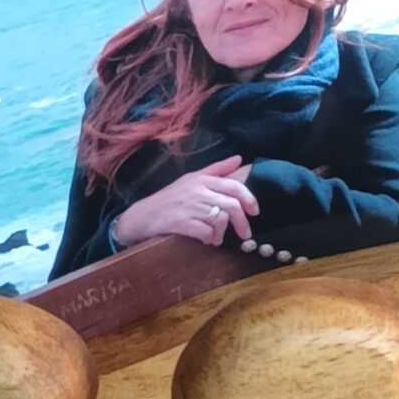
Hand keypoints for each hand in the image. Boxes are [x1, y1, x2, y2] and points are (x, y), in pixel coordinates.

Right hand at [108, 156, 258, 250]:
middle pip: (232, 205)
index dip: (249, 199)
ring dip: (222, 233)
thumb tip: (238, 159)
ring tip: (217, 238)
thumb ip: (217, 169)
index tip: (255, 212)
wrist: (142, 216)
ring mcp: (189, 206)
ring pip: (220, 219)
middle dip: (242, 222)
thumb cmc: (170, 198)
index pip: (234, 186)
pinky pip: (206, 232)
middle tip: (245, 235)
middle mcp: (197, 190)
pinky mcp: (181, 222)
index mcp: (202, 179)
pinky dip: (210, 239)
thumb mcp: (192, 179)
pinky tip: (206, 240)